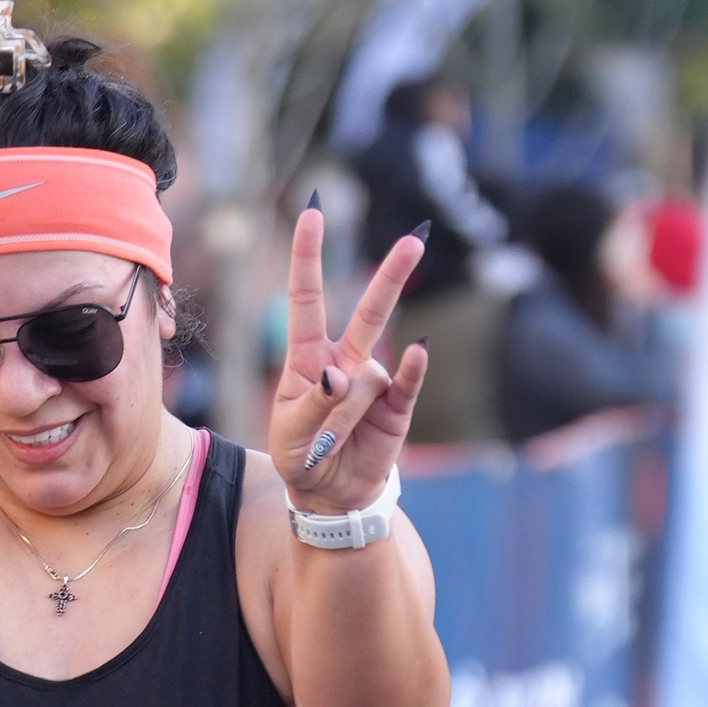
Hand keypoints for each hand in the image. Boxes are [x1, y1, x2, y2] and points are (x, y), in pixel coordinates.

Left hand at [269, 207, 424, 517]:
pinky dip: (411, 370)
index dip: (308, 255)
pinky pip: (406, 382)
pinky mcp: (397, 407)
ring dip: (346, 410)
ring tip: (330, 441)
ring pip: (368, 376)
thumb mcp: (291, 433)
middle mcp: (345, 360)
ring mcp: (374, 382)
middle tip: (414, 240)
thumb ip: (314, 403)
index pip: (307, 297)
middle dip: (391, 275)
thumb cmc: (301, 455)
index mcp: (308, 357)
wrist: (329, 494)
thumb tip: (338, 375)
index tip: (313, 212)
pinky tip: (417, 352)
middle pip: (369, 310)